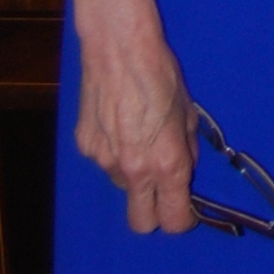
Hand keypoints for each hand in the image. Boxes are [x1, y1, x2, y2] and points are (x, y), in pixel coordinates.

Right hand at [72, 28, 196, 235]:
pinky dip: (113, 152)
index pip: (174, 220)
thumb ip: (187, 149)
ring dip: (133, 174)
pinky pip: (104, 162)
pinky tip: (116, 122)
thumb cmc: (161, 75)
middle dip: (154, 214)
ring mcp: (105, 161)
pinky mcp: (84, 147)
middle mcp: (135, 171)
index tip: (185, 209)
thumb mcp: (188, 114)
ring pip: (122, 187)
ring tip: (137, 136)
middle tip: (161, 190)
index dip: (182, 219)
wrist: (119, 50)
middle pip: (141, 223)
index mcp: (167, 164)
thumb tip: (185, 168)